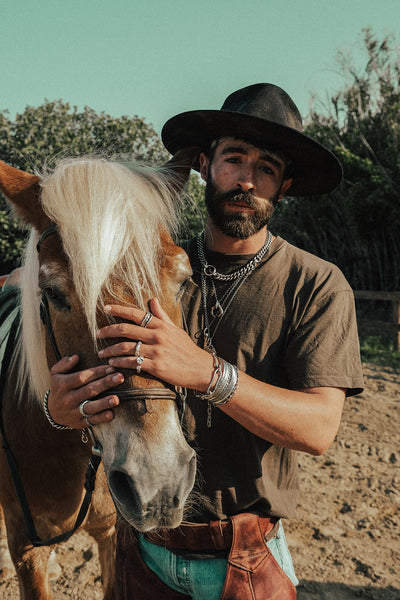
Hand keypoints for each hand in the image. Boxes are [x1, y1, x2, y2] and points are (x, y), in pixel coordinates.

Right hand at [47, 355, 123, 428]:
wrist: (52, 412)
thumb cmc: (59, 388)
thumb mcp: (56, 374)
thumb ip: (64, 364)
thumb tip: (75, 357)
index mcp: (63, 385)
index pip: (82, 377)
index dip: (97, 372)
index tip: (111, 368)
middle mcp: (68, 399)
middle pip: (89, 390)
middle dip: (105, 383)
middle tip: (120, 377)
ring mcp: (73, 412)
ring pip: (90, 407)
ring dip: (104, 403)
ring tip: (116, 398)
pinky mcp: (78, 423)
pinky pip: (90, 421)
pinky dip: (101, 418)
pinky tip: (111, 414)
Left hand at [97, 298, 214, 391]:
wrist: (200, 368)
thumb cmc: (187, 349)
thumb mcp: (175, 329)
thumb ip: (161, 315)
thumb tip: (152, 299)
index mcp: (161, 325)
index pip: (136, 314)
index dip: (119, 310)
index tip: (105, 308)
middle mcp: (157, 336)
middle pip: (126, 329)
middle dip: (108, 331)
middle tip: (97, 333)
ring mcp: (157, 351)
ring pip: (126, 347)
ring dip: (111, 350)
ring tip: (102, 352)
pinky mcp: (156, 366)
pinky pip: (133, 362)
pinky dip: (120, 363)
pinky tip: (112, 364)